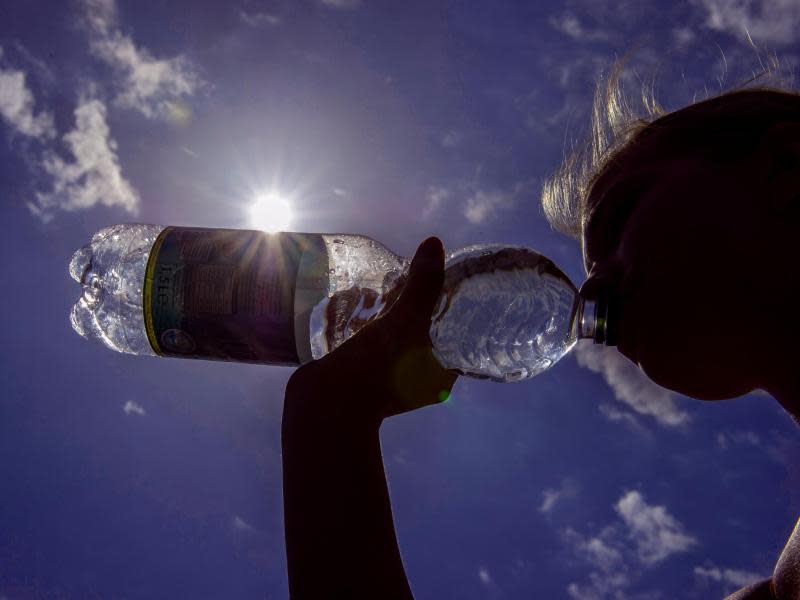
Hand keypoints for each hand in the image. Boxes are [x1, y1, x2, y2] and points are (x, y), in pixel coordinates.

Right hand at [285, 236, 458, 427]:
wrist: (323, 405)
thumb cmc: (376, 368)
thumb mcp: (405, 319)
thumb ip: (423, 284)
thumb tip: (435, 244)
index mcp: (440, 377)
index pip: (455, 335)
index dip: (451, 308)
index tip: (441, 282)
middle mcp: (418, 383)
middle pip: (424, 335)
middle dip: (416, 308)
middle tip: (409, 280)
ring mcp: (388, 384)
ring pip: (395, 340)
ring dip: (389, 316)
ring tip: (384, 287)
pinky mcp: (361, 380)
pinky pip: (371, 347)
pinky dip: (368, 328)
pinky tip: (359, 306)